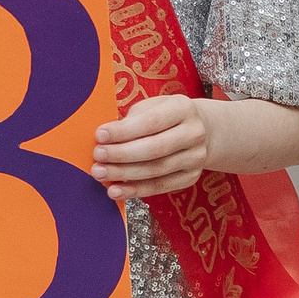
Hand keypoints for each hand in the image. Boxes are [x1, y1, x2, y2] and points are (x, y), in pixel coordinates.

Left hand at [93, 95, 215, 199]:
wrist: (200, 130)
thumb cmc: (166, 117)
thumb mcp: (152, 107)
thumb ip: (132, 120)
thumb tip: (105, 139)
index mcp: (183, 108)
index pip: (151, 122)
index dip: (123, 131)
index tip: (100, 135)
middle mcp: (194, 132)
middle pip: (155, 148)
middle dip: (121, 154)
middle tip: (98, 156)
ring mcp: (196, 157)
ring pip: (156, 170)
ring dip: (124, 174)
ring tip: (101, 173)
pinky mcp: (191, 177)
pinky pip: (160, 187)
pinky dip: (135, 190)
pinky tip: (116, 190)